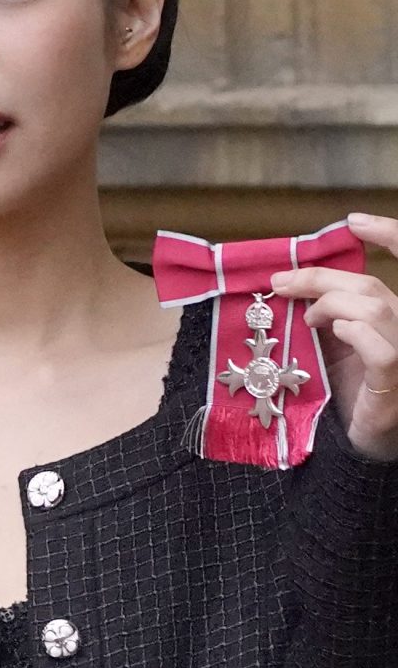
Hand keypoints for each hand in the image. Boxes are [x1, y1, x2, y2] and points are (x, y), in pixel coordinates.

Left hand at [282, 216, 397, 461]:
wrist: (356, 446)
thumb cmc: (343, 395)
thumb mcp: (330, 348)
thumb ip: (321, 317)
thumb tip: (286, 287)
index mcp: (392, 318)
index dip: (389, 236)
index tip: (355, 221)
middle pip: (371, 287)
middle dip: (321, 279)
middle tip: (280, 283)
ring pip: (377, 309)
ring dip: (331, 305)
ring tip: (305, 318)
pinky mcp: (393, 383)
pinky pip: (383, 350)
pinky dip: (355, 334)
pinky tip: (333, 332)